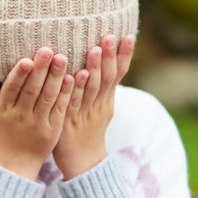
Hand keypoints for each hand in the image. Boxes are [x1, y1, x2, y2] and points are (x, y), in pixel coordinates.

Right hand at [0, 48, 74, 179]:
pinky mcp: (52, 131)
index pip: (11, 89)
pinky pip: (60, 109)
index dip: (19, 74)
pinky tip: (73, 79)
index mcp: (2, 111)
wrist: (13, 165)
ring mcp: (37, 124)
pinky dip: (66, 94)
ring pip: (48, 97)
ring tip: (62, 58)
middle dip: (40, 69)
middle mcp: (19, 117)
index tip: (27, 59)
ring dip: (56, 77)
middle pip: (31, 90)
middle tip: (48, 50)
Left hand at [54, 34, 134, 178]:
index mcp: (106, 100)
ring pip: (91, 89)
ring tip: (94, 51)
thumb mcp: (99, 108)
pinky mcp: (69, 121)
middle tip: (109, 37)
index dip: (123, 56)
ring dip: (93, 69)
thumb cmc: (87, 131)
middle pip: (106, 78)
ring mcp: (85, 114)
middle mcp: (99, 105)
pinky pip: (73, 104)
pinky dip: (76, 90)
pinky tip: (74, 76)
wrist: (82, 162)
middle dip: (109, 57)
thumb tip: (102, 65)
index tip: (128, 36)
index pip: (118, 74)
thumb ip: (99, 88)